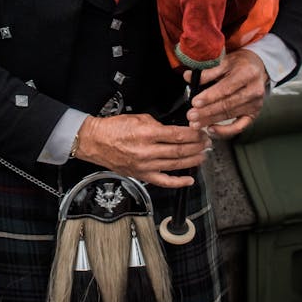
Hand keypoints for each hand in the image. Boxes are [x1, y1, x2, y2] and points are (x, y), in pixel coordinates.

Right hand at [74, 112, 209, 187]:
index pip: (178, 135)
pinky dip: (178, 182)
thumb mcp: (138, 118)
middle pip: (180, 150)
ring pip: (176, 165)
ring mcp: (145, 165)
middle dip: (197, 146)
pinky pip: (164, 181)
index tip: (201, 132)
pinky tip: (189, 180)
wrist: (96, 142)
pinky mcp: (142, 175)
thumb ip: (157, 124)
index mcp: (147, 134)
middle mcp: (147, 151)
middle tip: (206, 143)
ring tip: (203, 156)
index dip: (193, 134)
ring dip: (193, 160)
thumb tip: (173, 130)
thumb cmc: (113, 129)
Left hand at [185, 49, 268, 137]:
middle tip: (191, 116)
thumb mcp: (225, 61)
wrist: (257, 68)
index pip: (226, 88)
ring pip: (230, 115)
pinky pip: (239, 127)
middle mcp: (254, 90)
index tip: (195, 102)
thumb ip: (207, 71)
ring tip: (195, 123)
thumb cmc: (239, 64)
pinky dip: (225, 131)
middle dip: (207, 112)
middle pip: (227, 104)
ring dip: (210, 121)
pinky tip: (211, 129)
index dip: (209, 97)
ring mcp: (255, 104)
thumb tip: (188, 76)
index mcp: (248, 73)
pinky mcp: (254, 114)